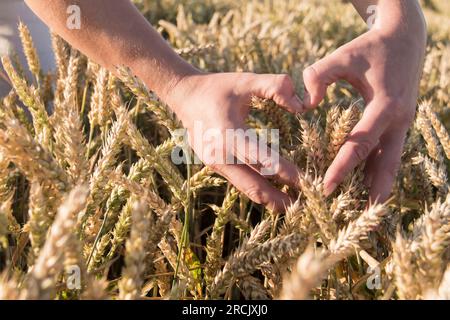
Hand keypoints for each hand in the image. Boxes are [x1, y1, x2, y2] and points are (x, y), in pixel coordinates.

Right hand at [166, 72, 302, 211]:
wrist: (184, 96)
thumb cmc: (218, 87)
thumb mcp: (246, 80)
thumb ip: (275, 86)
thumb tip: (301, 105)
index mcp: (228, 133)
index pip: (263, 159)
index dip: (287, 173)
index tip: (309, 182)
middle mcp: (220, 154)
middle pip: (254, 185)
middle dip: (279, 198)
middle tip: (304, 206)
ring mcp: (214, 163)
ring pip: (246, 187)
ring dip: (268, 198)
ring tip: (290, 205)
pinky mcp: (213, 165)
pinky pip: (239, 181)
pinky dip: (256, 189)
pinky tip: (271, 194)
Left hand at [303, 19, 426, 201]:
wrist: (405, 39)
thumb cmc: (369, 48)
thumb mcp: (342, 56)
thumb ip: (318, 76)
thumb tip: (305, 105)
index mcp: (385, 106)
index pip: (361, 144)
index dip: (342, 167)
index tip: (324, 188)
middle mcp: (399, 121)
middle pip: (386, 165)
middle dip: (373, 193)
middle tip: (358, 220)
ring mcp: (403, 125)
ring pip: (391, 163)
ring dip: (379, 188)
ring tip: (366, 213)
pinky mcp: (399, 125)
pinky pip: (388, 154)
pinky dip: (378, 172)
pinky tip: (366, 188)